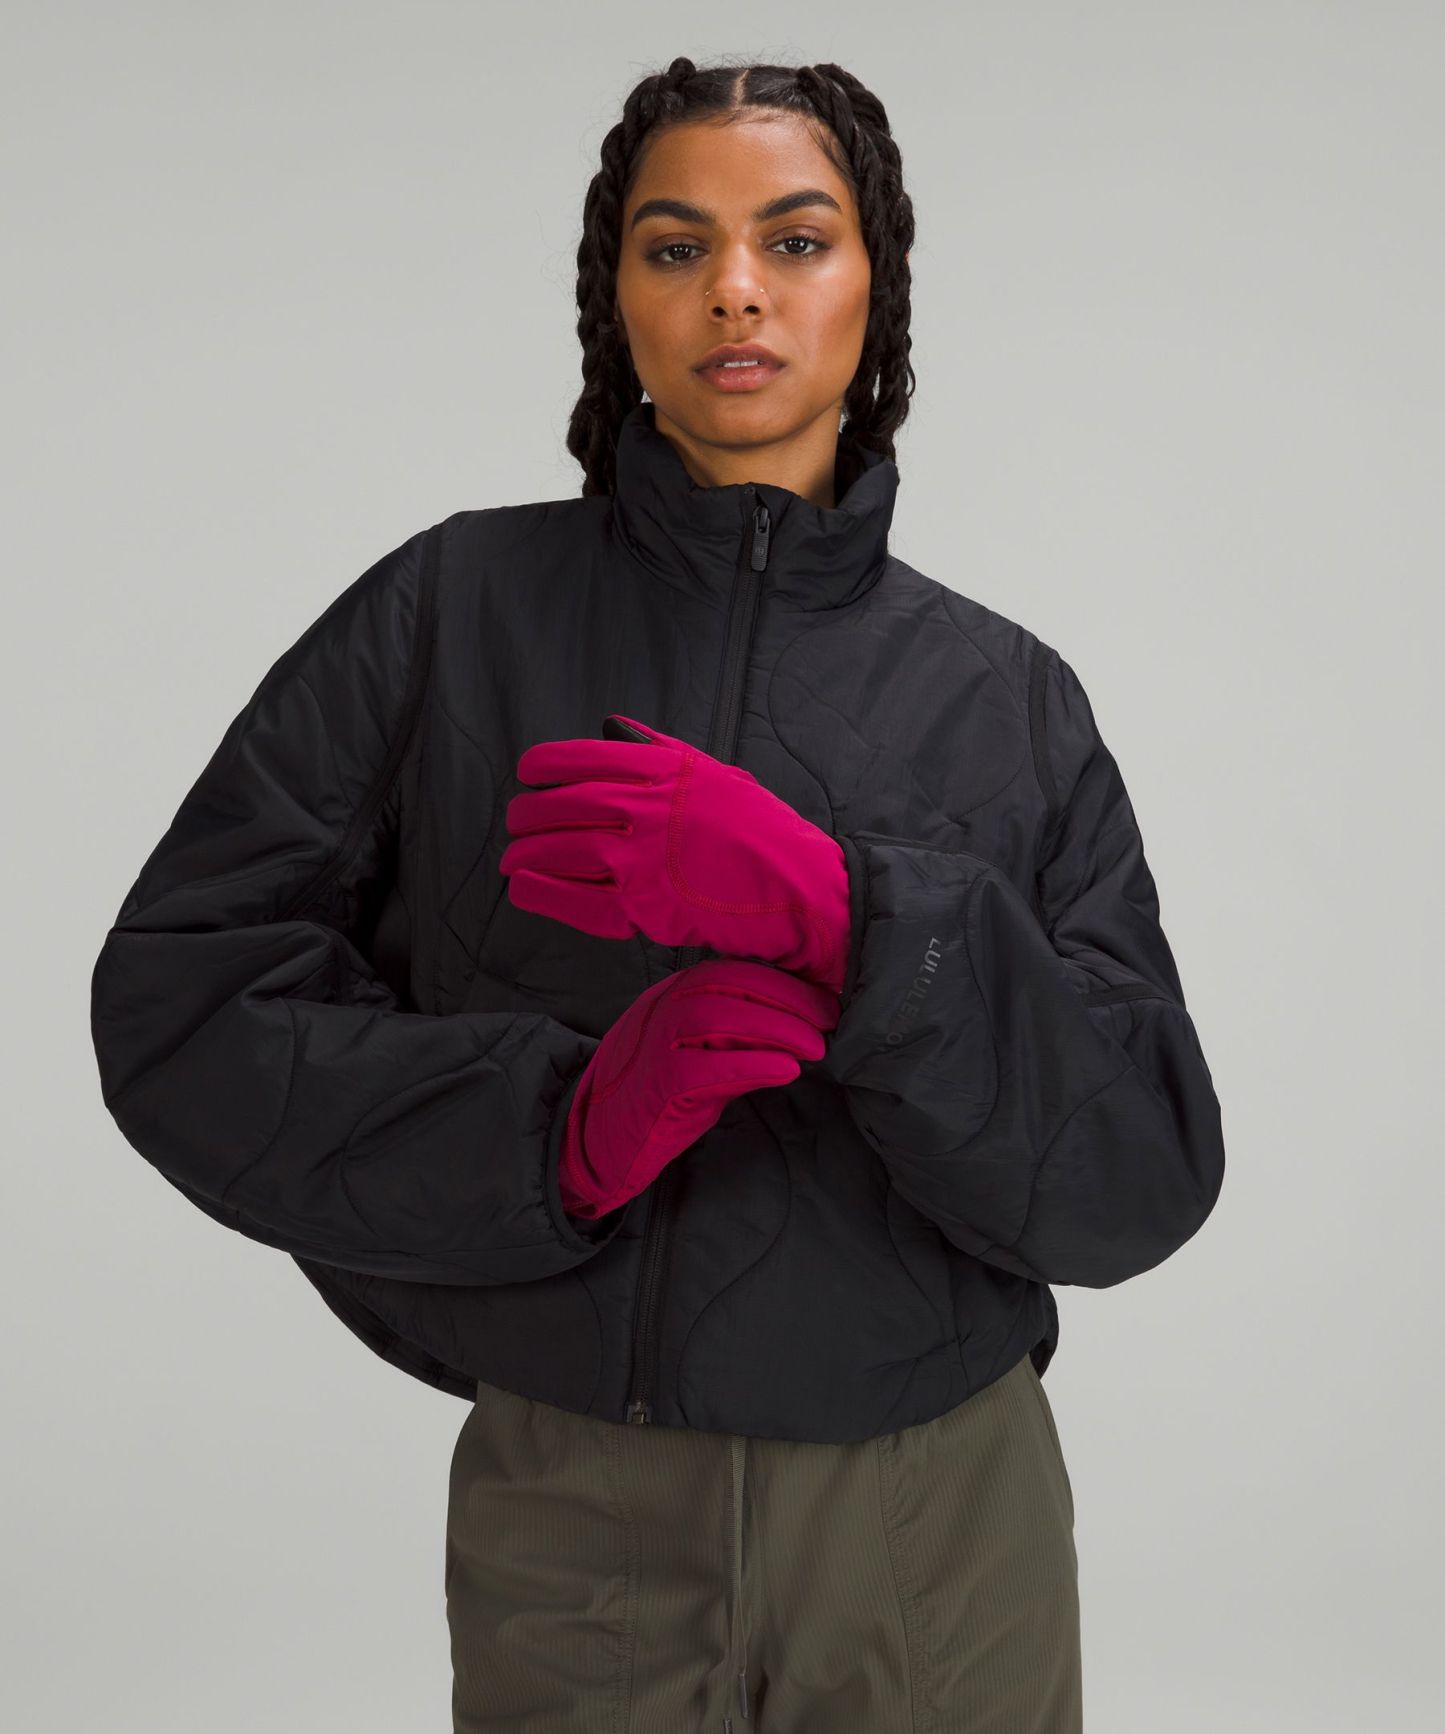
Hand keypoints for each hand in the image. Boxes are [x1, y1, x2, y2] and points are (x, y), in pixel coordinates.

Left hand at [501, 715, 851, 993]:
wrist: (793, 883)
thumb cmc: (758, 827)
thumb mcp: (711, 771)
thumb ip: (658, 749)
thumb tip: (611, 726)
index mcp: (660, 770)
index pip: (581, 758)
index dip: (543, 765)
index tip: (528, 773)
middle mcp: (643, 808)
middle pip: (561, 806)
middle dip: (527, 815)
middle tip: (516, 823)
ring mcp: (639, 858)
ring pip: (559, 852)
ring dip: (525, 855)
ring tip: (511, 859)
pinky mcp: (641, 906)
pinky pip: (575, 900)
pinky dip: (542, 894)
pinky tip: (523, 889)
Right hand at [557, 957, 839, 1219]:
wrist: (594, 1140)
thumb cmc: (654, 1098)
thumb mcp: (699, 1057)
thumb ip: (736, 1038)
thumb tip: (797, 1030)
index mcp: (674, 995)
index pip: (734, 971)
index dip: (784, 983)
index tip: (825, 1001)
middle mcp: (662, 1008)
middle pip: (730, 985)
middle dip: (789, 1000)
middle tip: (828, 1021)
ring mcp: (654, 1042)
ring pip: (718, 1016)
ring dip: (776, 1028)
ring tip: (814, 1047)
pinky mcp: (654, 1084)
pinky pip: (702, 1066)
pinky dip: (750, 1064)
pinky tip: (784, 1070)